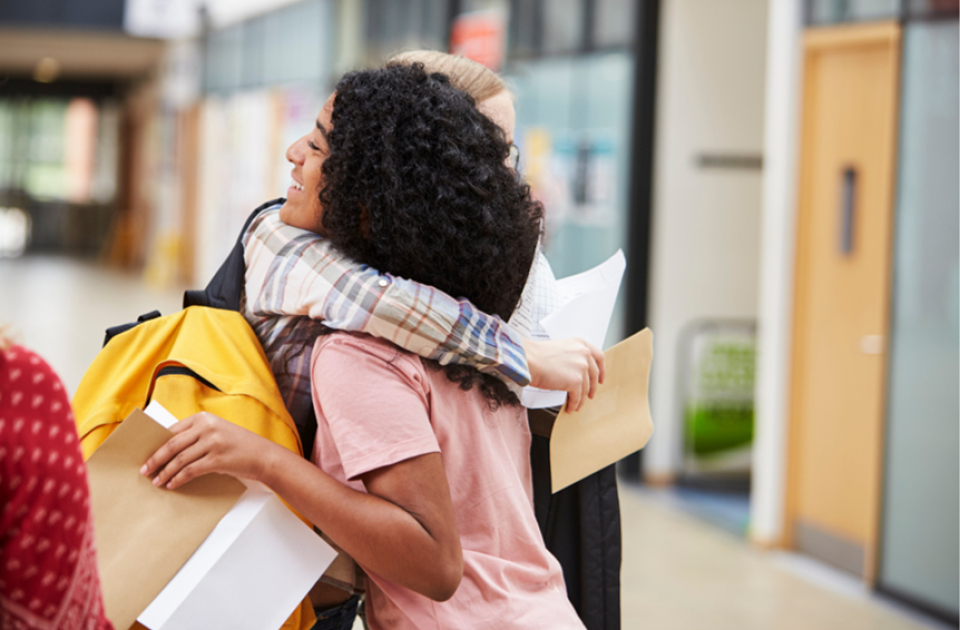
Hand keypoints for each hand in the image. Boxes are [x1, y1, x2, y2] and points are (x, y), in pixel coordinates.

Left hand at [140, 412, 271, 489]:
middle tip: (144, 470)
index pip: (172, 431)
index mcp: (204, 418)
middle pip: (172, 445)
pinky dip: (178, 479)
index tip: (146, 455)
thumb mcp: (218, 432)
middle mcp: (207, 427)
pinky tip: (172, 484)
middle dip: (155, 459)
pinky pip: (190, 471)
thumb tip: (168, 449)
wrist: (263, 455)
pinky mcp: (217, 459)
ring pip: (179, 460)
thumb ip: (196, 435)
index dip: (156, 445)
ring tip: (157, 481)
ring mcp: (212, 443)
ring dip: (165, 472)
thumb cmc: (239, 445)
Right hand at [522, 337, 604, 411]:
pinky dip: (574, 404)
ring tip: (577, 405)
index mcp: (580, 344)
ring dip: (581, 399)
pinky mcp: (576, 381)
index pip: (599, 357)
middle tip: (590, 394)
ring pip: (586, 388)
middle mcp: (584, 354)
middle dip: (593, 387)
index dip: (602, 370)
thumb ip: (572, 357)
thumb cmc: (537, 355)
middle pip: (594, 375)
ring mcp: (581, 367)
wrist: (528, 359)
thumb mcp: (560, 349)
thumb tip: (575, 371)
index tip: (601, 378)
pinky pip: (578, 397)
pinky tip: (571, 407)